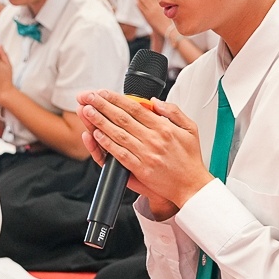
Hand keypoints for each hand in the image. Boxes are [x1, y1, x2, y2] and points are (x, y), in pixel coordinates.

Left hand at [78, 90, 209, 218]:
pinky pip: (119, 154)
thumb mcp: (190, 128)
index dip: (117, 99)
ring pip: (117, 134)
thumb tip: (155, 101)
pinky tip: (96, 135)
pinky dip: (106, 144)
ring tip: (87, 111)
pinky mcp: (140, 169)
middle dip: (103, 105)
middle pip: (122, 118)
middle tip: (89, 97)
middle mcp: (153, 139)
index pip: (135, 108)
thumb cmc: (190, 159)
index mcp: (164, 128)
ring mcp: (145, 155)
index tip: (104, 92)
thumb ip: (173, 112)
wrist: (192, 186)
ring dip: (100, 121)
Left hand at [134, 0, 171, 36]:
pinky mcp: (148, 17)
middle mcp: (155, 7)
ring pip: (143, 2)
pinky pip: (142, 9)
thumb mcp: (170, 9)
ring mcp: (150, 12)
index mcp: (160, 3)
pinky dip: (139, 5)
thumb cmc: (171, 20)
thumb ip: (165, 3)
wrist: (169, 29)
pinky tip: (136, 2)